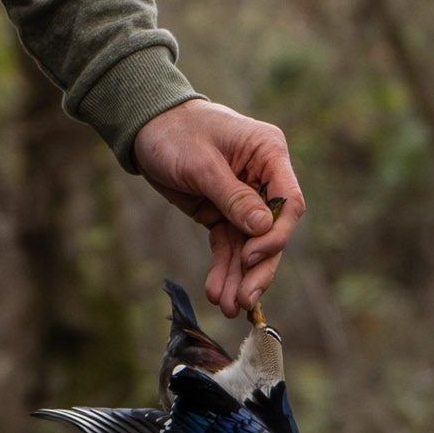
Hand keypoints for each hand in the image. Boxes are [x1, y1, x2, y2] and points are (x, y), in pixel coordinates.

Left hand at [133, 99, 302, 319]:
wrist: (145, 126)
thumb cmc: (175, 131)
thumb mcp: (201, 163)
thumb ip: (233, 196)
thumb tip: (264, 229)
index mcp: (268, 154)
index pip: (288, 202)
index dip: (275, 234)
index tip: (251, 256)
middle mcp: (263, 178)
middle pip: (271, 231)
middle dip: (258, 267)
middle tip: (244, 299)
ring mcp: (243, 198)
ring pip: (249, 245)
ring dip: (239, 276)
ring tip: (227, 306)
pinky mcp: (221, 212)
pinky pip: (228, 245)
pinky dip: (224, 268)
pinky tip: (217, 291)